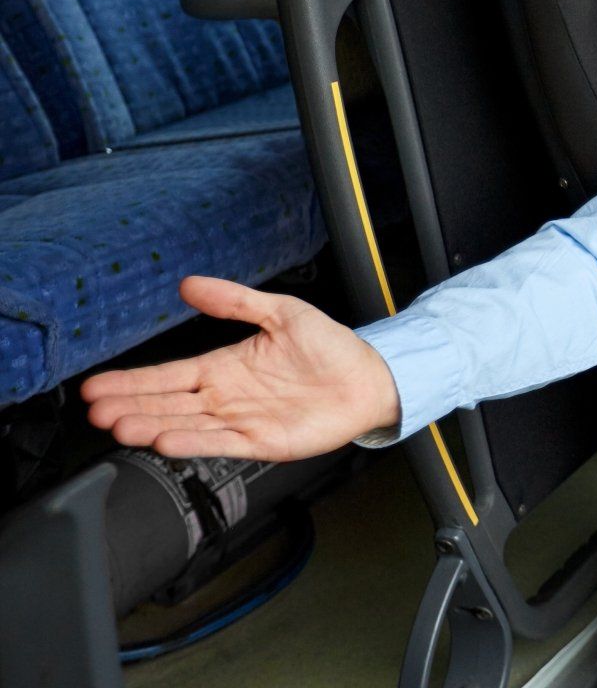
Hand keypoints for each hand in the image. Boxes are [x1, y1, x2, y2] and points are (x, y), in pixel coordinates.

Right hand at [80, 276, 400, 460]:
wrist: (370, 376)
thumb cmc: (331, 346)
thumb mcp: (281, 311)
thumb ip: (235, 300)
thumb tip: (190, 284)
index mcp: (225, 367)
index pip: (168, 375)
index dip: (132, 381)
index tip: (96, 387)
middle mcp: (226, 397)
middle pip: (168, 404)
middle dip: (130, 407)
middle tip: (95, 411)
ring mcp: (241, 420)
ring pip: (186, 425)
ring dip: (152, 425)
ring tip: (118, 426)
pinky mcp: (262, 442)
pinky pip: (221, 443)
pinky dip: (193, 443)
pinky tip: (165, 442)